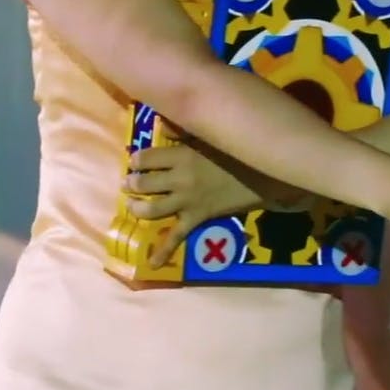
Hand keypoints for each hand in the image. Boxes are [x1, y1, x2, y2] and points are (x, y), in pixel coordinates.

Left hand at [124, 142, 265, 267]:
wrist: (261, 177)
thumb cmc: (236, 153)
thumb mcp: (208, 137)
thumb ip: (182, 132)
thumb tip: (160, 126)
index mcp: (180, 155)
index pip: (146, 158)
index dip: (136, 160)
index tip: (134, 161)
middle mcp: (178, 179)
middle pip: (144, 184)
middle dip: (132, 184)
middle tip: (128, 184)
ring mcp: (186, 201)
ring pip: (152, 209)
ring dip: (137, 209)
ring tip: (133, 206)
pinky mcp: (196, 218)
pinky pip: (176, 237)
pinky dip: (162, 251)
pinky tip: (151, 263)